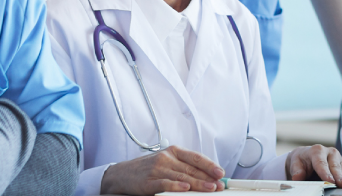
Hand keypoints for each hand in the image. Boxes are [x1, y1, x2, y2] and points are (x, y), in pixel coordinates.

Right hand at [101, 146, 225, 194]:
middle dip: (207, 178)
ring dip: (198, 184)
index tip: (220, 173)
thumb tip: (206, 176)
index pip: (195, 157)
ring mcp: (157, 169)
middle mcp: (166, 158)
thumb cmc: (146, 169)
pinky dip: (176, 186)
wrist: (120, 175)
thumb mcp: (166, 162)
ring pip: (181, 177)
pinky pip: (165, 184)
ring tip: (210, 189)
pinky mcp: (148, 181)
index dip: (209, 165)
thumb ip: (183, 167)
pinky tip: (185, 189)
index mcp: (173, 151)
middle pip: (191, 169)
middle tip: (219, 185)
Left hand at [285, 144, 341, 187]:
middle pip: (334, 165)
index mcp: (316, 151)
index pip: (321, 163)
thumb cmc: (300, 160)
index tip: (329, 181)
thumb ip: (297, 170)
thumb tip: (298, 177)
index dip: (325, 172)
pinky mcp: (341, 162)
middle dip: (338, 176)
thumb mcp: (295, 163)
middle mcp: (328, 152)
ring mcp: (336, 157)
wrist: (305, 155)